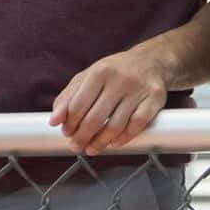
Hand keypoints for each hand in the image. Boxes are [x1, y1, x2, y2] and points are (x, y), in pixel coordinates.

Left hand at [48, 46, 173, 155]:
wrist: (152, 61)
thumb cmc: (115, 71)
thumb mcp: (89, 76)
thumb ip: (68, 97)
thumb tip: (54, 121)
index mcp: (100, 71)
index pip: (79, 104)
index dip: (70, 123)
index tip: (67, 133)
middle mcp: (120, 79)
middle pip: (96, 117)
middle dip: (82, 136)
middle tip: (77, 146)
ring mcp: (139, 89)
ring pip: (116, 124)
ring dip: (101, 142)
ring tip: (92, 149)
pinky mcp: (155, 98)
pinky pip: (138, 124)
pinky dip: (125, 137)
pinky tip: (115, 143)